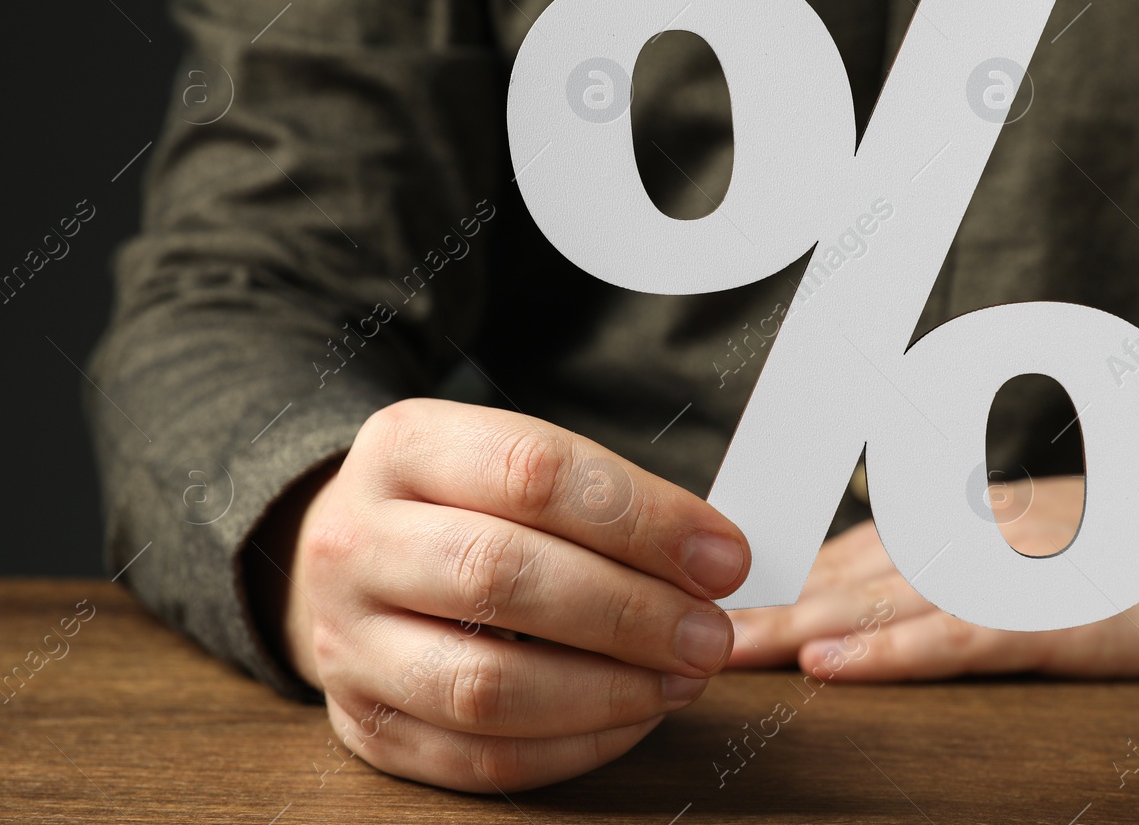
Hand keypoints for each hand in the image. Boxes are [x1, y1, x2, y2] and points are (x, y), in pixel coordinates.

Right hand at [247, 398, 750, 791]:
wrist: (351, 555)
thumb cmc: (467, 504)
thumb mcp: (516, 461)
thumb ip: (609, 501)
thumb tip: (717, 561)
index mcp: (406, 447)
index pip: (533, 473)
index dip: (642, 519)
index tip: (724, 556)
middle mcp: (355, 541)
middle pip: (500, 577)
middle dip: (629, 612)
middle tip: (711, 634)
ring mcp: (346, 641)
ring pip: (483, 684)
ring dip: (607, 692)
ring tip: (683, 680)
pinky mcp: (362, 724)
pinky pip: (476, 757)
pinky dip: (572, 748)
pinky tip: (633, 719)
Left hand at [726, 466, 1138, 679]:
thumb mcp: (1054, 544)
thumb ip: (976, 556)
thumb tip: (892, 578)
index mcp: (977, 523)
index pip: (855, 553)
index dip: (781, 580)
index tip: (708, 602)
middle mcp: (980, 538)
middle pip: (847, 578)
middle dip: (761, 608)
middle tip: (675, 629)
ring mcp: (1018, 577)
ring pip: (882, 605)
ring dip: (795, 630)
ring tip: (717, 651)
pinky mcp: (1060, 621)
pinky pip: (958, 640)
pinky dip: (890, 654)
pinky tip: (834, 668)